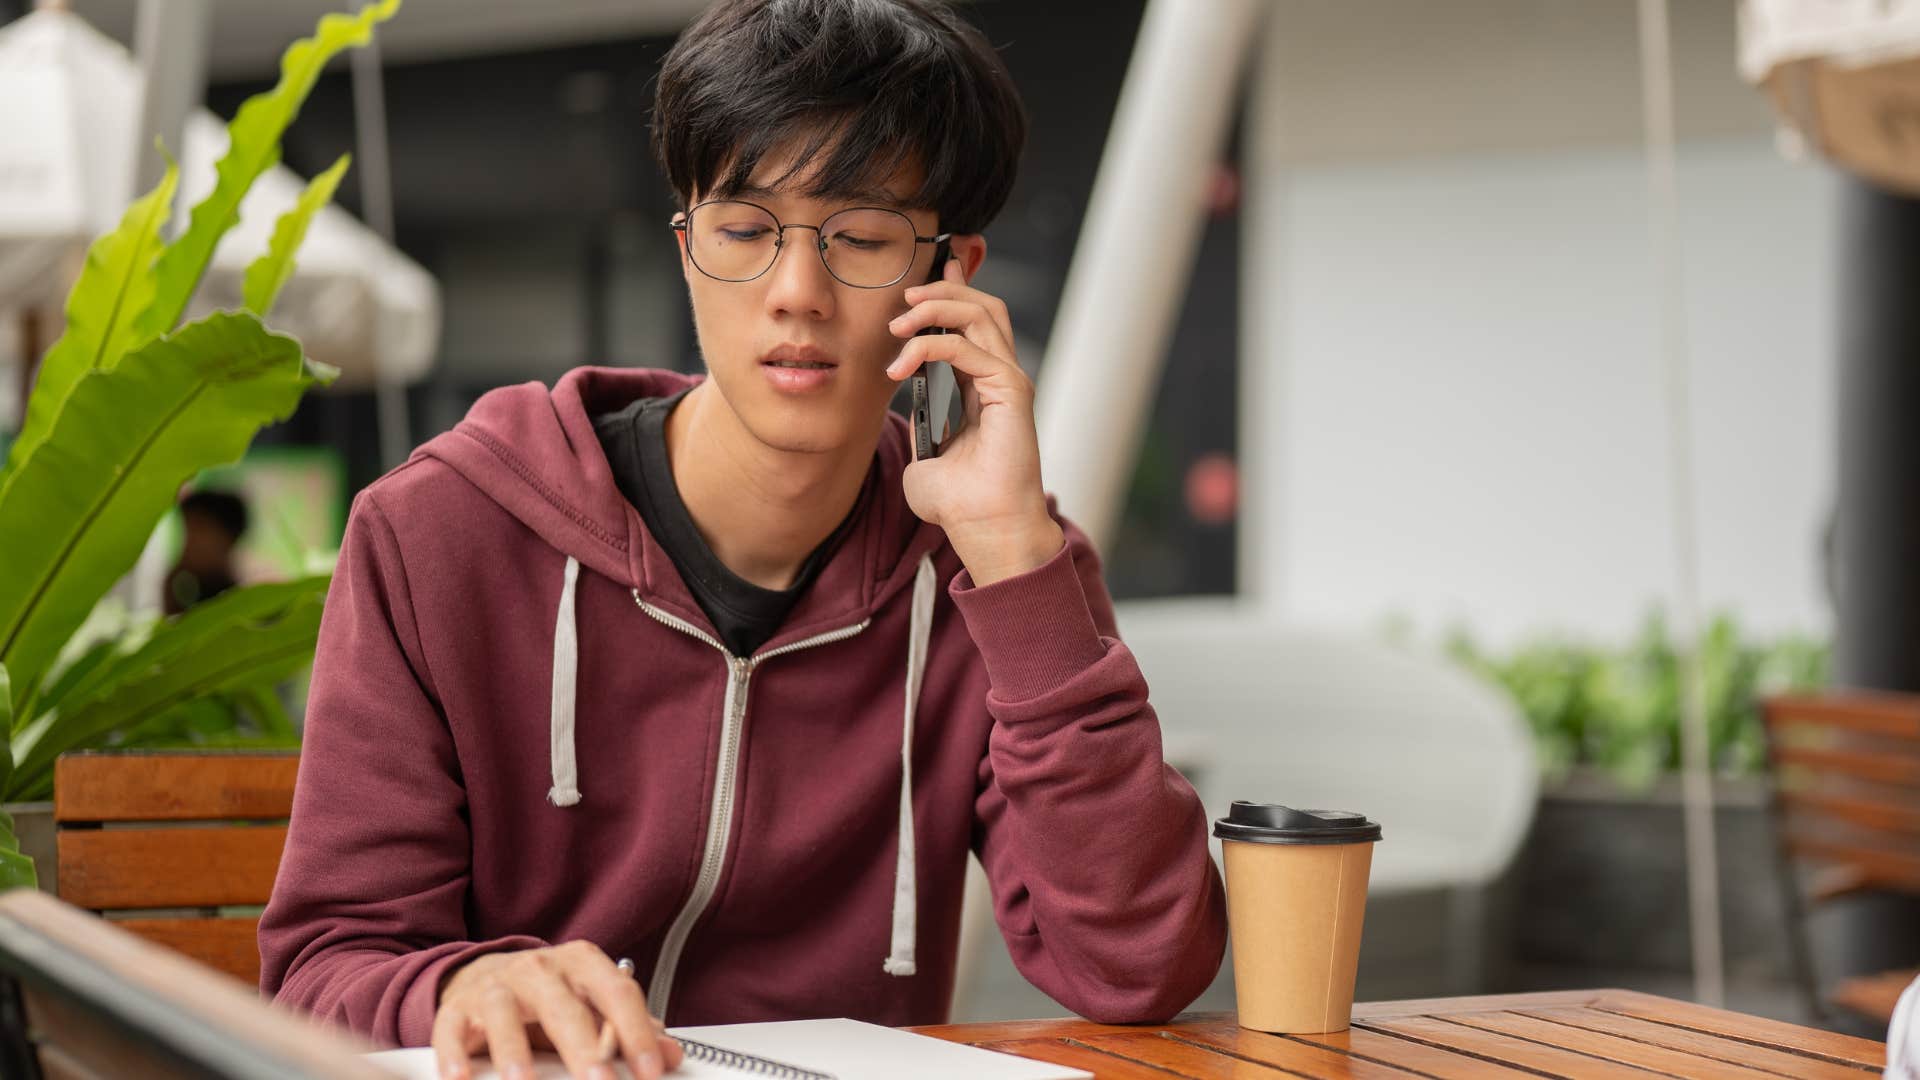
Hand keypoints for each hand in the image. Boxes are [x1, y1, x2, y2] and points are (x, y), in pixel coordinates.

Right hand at [432, 941, 683, 1079]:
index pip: (616, 992)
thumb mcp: (592, 1006)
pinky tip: (461, 1078)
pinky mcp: (458, 1009)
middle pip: (563, 1006)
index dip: (636, 1032)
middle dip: (583, 1048)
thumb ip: (630, 1029)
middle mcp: (539, 969)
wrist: (484, 975)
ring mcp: (496, 987)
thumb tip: (671, 1055)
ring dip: (514, 1050)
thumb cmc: (547, 995)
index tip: (650, 1068)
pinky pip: (453, 1029)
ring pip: (504, 1012)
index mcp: (581, 964)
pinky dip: (455, 1054)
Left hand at [887, 258, 1063, 584]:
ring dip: (936, 306)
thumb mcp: (926, 458)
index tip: (919, 282)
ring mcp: (1010, 381)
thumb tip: (906, 410)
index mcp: (984, 387)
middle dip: (943, 289)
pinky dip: (929, 346)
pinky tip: (900, 366)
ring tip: (900, 321)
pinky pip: (968, 348)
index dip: (950, 294)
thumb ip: (919, 427)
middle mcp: (1001, 378)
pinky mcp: (1011, 391)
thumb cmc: (959, 504)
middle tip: (905, 296)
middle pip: (983, 306)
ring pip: (981, 314)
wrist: (984, 530)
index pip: (972, 324)